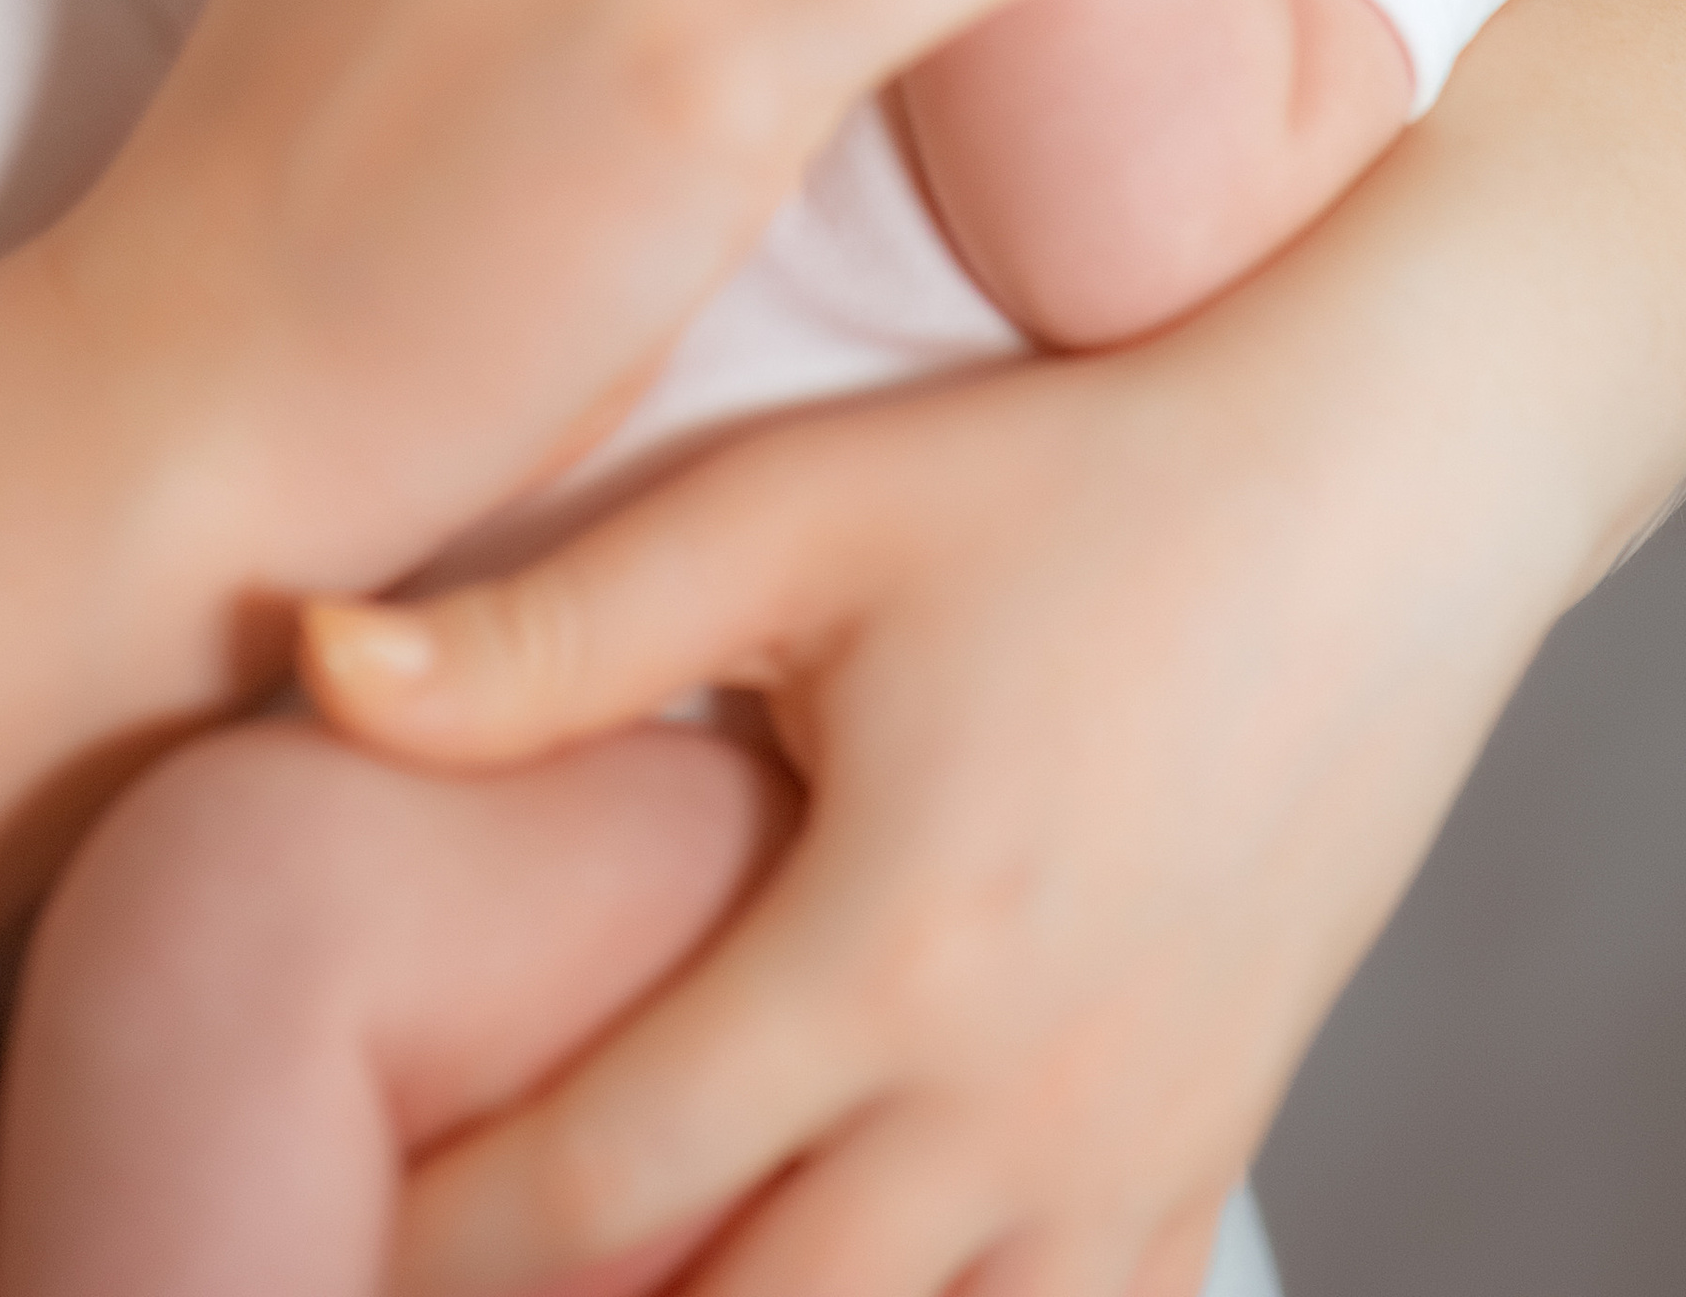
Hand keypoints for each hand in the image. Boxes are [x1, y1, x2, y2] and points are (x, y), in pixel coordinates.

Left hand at [301, 258, 1563, 1296]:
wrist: (1396, 487)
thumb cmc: (1081, 471)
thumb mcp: (809, 510)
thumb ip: (554, 628)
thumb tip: (306, 671)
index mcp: (893, 950)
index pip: (590, 1190)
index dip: (416, 1245)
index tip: (289, 1242)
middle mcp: (1022, 1104)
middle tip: (403, 1295)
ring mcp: (1136, 1154)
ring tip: (621, 1296)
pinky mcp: (1215, 1152)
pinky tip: (826, 1288)